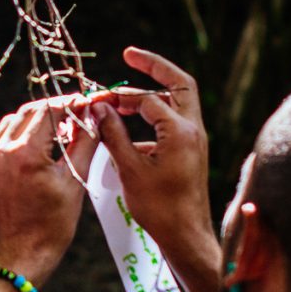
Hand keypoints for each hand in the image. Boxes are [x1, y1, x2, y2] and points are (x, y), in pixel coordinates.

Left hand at [0, 99, 100, 282]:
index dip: (68, 104)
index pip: (48, 111)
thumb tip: (94, 116)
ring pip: (10, 124)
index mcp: (25, 154)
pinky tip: (34, 148)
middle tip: (72, 114)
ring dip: (32, 121)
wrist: (22, 254)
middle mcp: (0, 153)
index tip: (84, 104)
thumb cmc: (53, 224)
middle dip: (51, 109)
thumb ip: (84, 142)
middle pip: (27, 113)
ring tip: (55, 130)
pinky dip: (17, 138)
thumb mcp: (75, 181)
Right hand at [87, 47, 221, 289]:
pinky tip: (128, 131)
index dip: (119, 98)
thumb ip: (113, 134)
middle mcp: (194, 130)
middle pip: (179, 83)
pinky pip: (174, 123)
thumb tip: (99, 108)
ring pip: (178, 102)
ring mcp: (195, 140)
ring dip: (151, 95)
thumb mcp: (130, 169)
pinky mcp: (192, 151)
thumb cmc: (159, 208)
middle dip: (154, 67)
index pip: (148, 99)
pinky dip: (153, 118)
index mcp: (180, 131)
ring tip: (120, 98)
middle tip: (129, 55)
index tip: (95, 102)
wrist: (186, 236)